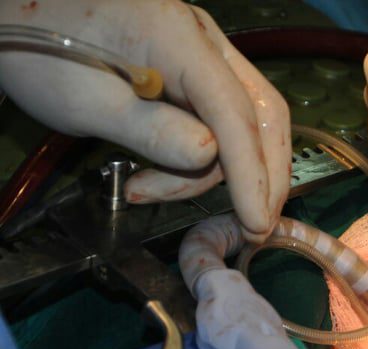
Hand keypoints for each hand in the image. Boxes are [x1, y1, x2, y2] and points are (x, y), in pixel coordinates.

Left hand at [0, 0, 289, 240]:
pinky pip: (221, 121)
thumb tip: (208, 155)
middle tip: (252, 229)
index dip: (249, 171)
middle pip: (262, 114)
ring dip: (217, 171)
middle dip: (262, 176)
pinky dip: (202, 158)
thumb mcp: (85, 101)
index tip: (254, 222)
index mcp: (178, 38)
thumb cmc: (39, 52)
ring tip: (152, 194)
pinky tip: (157, 179)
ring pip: (244, 122)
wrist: (18, 18)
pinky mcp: (195, 72)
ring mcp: (205, 55)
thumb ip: (150, 129)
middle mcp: (206, 42)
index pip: (234, 111)